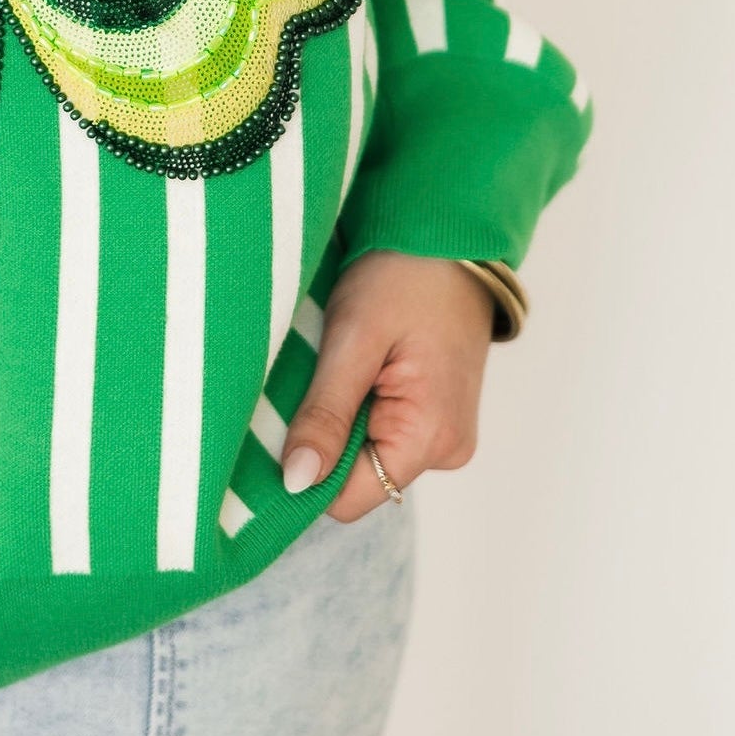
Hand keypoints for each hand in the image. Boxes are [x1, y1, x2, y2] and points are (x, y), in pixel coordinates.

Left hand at [282, 251, 494, 519]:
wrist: (452, 237)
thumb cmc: (404, 276)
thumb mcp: (353, 339)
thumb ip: (326, 414)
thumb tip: (296, 482)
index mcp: (430, 437)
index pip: (349, 498)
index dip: (308, 470)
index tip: (282, 423)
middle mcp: (446, 449)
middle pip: (358, 477)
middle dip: (325, 436)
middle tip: (317, 374)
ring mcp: (444, 433)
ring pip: (368, 452)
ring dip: (341, 416)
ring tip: (341, 361)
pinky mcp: (436, 414)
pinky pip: (384, 430)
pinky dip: (359, 404)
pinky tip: (358, 364)